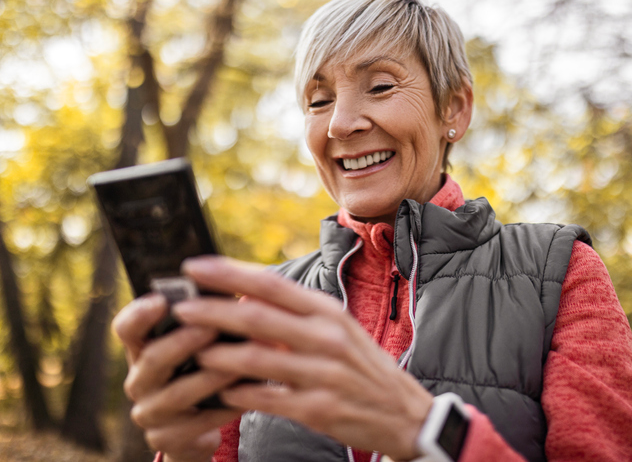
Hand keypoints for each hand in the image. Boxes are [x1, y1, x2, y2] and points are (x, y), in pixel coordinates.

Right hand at [112, 294, 239, 461]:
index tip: (161, 299)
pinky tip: (246, 396)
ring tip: (238, 362)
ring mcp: (150, 413)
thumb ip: (208, 321)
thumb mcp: (200, 346)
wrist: (198, 428)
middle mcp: (139, 381)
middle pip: (153, 359)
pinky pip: (197, 425)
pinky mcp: (166, 440)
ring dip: (210, 377)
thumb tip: (235, 292)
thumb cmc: (202, 370)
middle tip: (212, 327)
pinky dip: (224, 409)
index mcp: (142, 349)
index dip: (139, 313)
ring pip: (177, 394)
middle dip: (184, 342)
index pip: (127, 328)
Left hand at [173, 256, 433, 460]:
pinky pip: (268, 399)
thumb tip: (244, 295)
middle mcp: (326, 337)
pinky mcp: (319, 409)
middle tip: (180, 308)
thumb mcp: (337, 328)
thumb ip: (294, 313)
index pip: (272, 284)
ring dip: (219, 355)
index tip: (194, 267)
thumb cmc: (361, 365)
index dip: (230, 273)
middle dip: (213, 311)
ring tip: (194, 352)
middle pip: (258, 317)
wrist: (403, 412)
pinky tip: (223, 391)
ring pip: (258, 360)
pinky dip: (240, 393)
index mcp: (328, 311)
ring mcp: (323, 374)